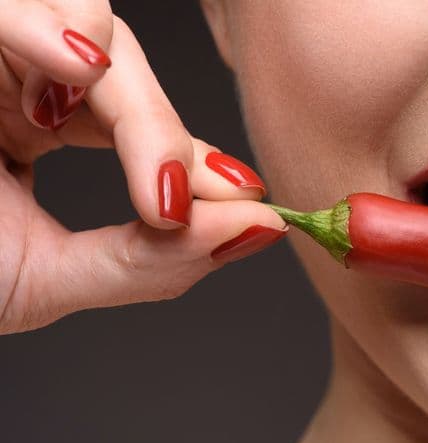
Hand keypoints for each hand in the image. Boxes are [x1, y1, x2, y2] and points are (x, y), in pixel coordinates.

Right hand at [0, 0, 285, 333]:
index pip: (141, 126)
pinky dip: (45, 25)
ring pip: (95, 27)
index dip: (193, 157)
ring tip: (101, 151)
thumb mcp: (44, 281)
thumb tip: (256, 233)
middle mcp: (21, 81)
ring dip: (124, 92)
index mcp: (37, 129)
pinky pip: (14, 3)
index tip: (250, 201)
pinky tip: (73, 68)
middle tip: (171, 200)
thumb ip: (150, 262)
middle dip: (164, 135)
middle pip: (129, 74)